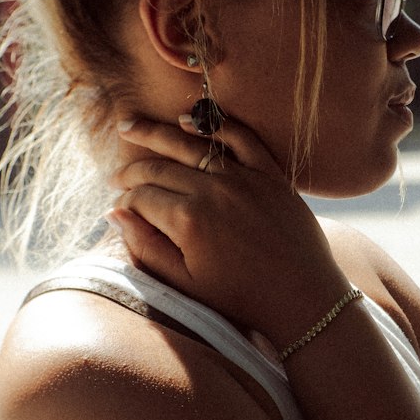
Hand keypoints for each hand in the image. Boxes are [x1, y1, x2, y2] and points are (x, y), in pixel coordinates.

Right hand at [108, 116, 349, 348]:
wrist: (303, 299)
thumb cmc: (241, 299)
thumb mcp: (186, 284)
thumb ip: (146, 248)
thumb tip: (115, 215)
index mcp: (188, 221)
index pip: (141, 197)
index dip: (124, 202)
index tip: (117, 209)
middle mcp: (213, 191)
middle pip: (159, 168)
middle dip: (131, 171)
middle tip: (115, 177)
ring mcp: (244, 178)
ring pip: (190, 144)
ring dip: (156, 134)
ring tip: (130, 126)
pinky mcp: (270, 174)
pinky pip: (239, 137)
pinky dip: (212, 124)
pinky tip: (186, 120)